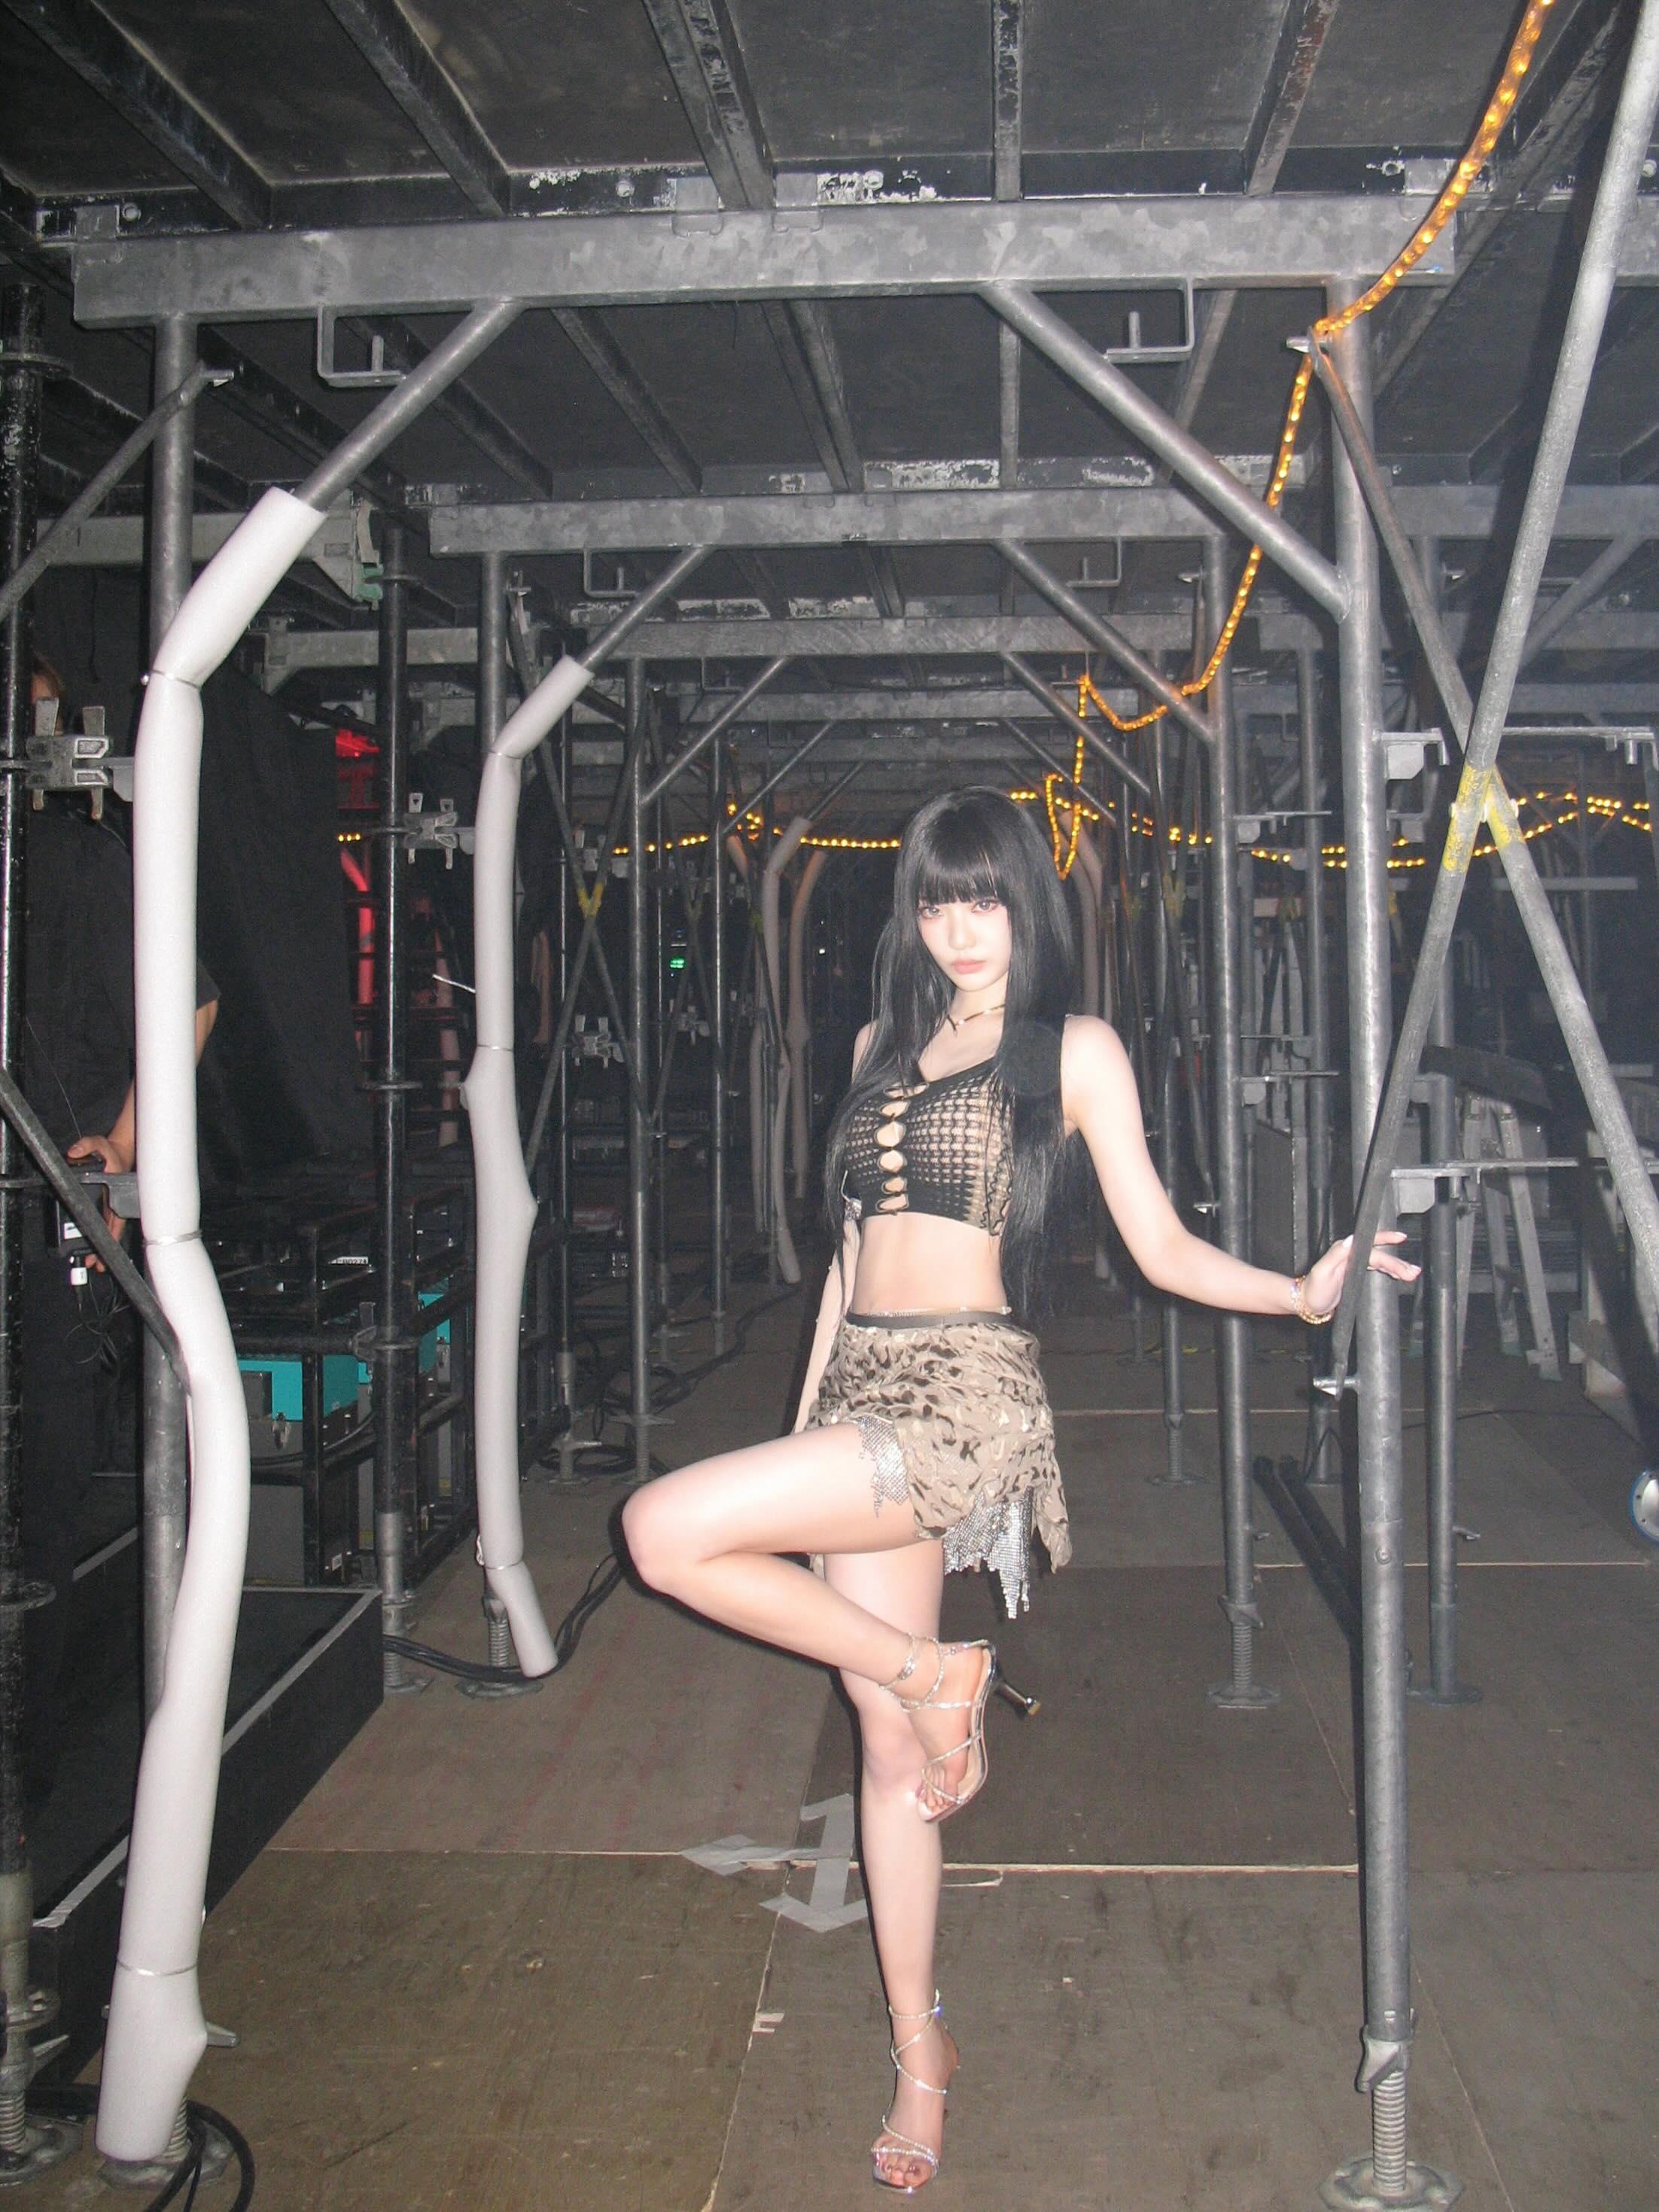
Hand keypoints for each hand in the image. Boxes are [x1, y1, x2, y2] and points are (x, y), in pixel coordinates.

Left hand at [65, 1132, 133, 1267]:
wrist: (120, 1151)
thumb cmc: (111, 1151)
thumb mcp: (97, 1143)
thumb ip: (85, 1146)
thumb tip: (73, 1152)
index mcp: (115, 1194)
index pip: (115, 1221)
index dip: (111, 1237)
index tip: (105, 1250)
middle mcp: (115, 1203)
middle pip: (112, 1232)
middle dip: (106, 1249)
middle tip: (97, 1265)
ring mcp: (112, 1205)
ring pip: (109, 1230)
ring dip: (103, 1246)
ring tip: (95, 1262)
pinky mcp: (107, 1204)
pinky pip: (105, 1222)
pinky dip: (101, 1235)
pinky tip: (93, 1244)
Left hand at [1299, 1230, 1419, 1318]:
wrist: (1308, 1303)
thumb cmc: (1314, 1289)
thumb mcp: (1323, 1271)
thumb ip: (1336, 1255)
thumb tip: (1352, 1239)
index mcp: (1344, 1251)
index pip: (1369, 1245)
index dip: (1386, 1239)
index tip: (1401, 1237)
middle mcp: (1351, 1255)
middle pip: (1379, 1255)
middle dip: (1397, 1262)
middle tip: (1412, 1271)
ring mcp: (1355, 1264)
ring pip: (1381, 1262)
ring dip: (1397, 1267)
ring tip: (1412, 1273)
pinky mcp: (1357, 1274)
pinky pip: (1378, 1269)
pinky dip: (1390, 1272)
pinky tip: (1400, 1275)